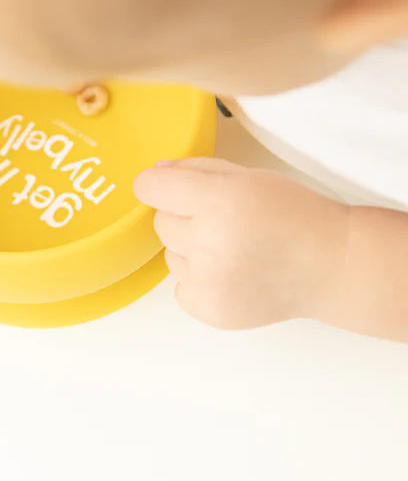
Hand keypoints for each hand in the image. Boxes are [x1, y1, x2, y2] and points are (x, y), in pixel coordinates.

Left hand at [133, 158, 351, 329]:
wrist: (329, 266)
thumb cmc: (291, 215)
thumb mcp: (247, 177)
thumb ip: (196, 170)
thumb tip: (154, 175)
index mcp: (218, 201)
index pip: (149, 187)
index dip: (157, 185)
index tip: (167, 188)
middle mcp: (207, 242)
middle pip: (160, 222)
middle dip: (184, 218)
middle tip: (224, 221)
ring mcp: (207, 282)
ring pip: (170, 255)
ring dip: (191, 251)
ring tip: (233, 250)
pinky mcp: (208, 310)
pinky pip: (179, 288)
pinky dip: (198, 281)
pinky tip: (232, 274)